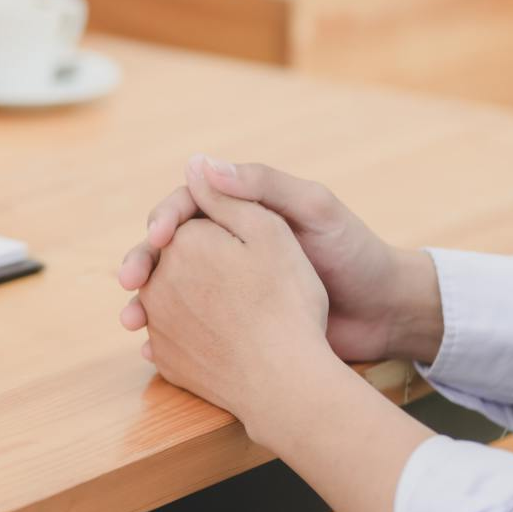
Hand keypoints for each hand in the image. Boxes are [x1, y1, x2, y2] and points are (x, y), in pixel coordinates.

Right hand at [134, 156, 335, 421]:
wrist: (384, 312)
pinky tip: (151, 347)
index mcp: (243, 209)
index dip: (163, 219)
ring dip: (146, 301)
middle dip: (141, 262)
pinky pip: (189, 323)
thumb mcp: (314, 210)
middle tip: (128, 282)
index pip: (187, 205)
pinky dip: (166, 334)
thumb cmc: (354, 252)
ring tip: (132, 321)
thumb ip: (262, 185)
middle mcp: (228, 244)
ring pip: (171, 288)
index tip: (156, 238)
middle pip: (168, 248)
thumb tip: (200, 164)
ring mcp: (228, 285)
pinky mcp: (233, 320)